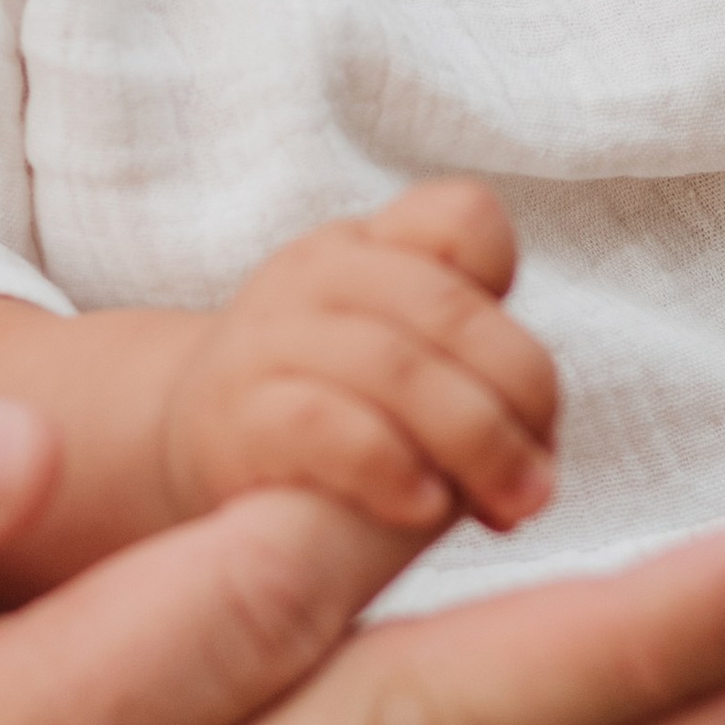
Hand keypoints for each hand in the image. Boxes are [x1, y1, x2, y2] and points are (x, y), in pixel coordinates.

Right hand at [156, 181, 557, 539]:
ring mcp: (270, 340)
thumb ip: (465, 376)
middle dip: (518, 398)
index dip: (510, 289)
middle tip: (540, 482)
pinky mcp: (238, 420)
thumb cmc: (324, 404)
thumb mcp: (390, 354)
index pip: (461, 217)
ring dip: (475, 443)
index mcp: (369, 248)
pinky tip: (426, 507)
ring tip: (507, 506)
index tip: (526, 387)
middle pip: (448, 310)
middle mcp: (317, 276)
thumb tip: (537, 467)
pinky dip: (391, 467)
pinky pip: (327, 426)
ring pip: (395, 367)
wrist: (184, 439)